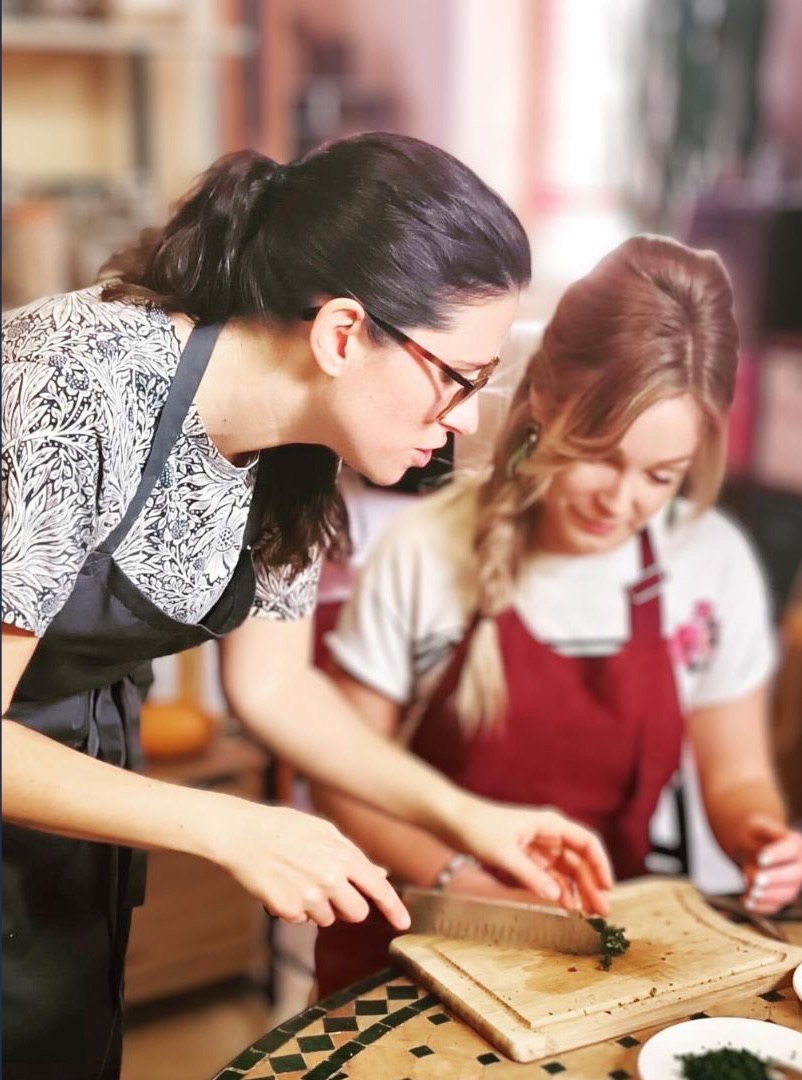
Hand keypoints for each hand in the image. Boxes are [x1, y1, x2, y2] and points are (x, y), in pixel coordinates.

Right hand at [209, 795, 410, 930]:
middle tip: (331, 891)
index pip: (378, 888)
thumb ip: (353, 855)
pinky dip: (296, 909)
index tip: (404, 923)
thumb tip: (380, 873)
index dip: (394, 908)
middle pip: (356, 913)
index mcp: (342, 856)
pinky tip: (284, 887)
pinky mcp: (287, 910)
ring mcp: (308, 897)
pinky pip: (302, 920)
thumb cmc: (285, 828)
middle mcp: (329, 879)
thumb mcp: (324, 831)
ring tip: (300, 881)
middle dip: (349, 908)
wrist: (244, 835)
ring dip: (320, 908)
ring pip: (328, 919)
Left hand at [448, 797, 612, 915]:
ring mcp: (536, 845)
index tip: (608, 888)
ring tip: (587, 914)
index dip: (600, 865)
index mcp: (549, 824)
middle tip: (602, 913)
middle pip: (578, 860)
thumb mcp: (504, 853)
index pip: (586, 842)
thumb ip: (531, 875)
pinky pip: (548, 874)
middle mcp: (547, 833)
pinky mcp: (524, 855)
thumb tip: (557, 896)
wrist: (451, 818)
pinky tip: (564, 904)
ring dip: (577, 889)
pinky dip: (557, 888)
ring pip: (565, 869)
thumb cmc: (478, 827)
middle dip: (591, 884)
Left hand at [739, 813, 801, 914]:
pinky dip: (761, 907)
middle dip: (775, 879)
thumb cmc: (756, 835)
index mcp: (794, 843)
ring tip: (751, 892)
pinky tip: (746, 902)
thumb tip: (758, 860)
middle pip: (793, 875)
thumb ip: (756, 841)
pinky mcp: (782, 896)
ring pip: (786, 894)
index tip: (761, 858)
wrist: (755, 845)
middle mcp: (799, 865)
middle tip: (757, 880)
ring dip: (768, 896)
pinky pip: (775, 906)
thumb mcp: (755, 827)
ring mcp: (793, 883)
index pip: (790, 849)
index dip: (777, 855)